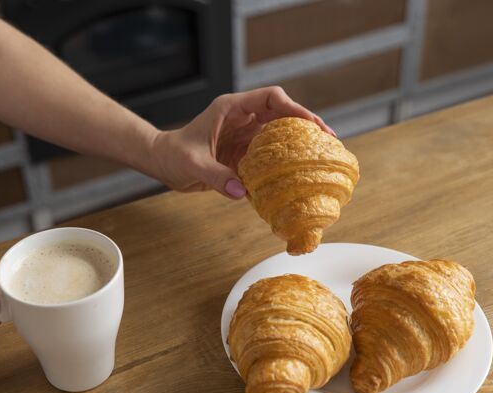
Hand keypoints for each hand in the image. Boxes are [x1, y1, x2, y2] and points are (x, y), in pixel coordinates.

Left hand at [149, 86, 334, 198]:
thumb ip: (216, 176)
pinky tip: (300, 173)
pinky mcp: (245, 153)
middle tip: (329, 140)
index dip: (293, 108)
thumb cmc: (173, 155)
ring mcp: (245, 135)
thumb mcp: (192, 164)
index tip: (311, 124)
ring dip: (300, 143)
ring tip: (323, 156)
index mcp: (231, 108)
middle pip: (283, 114)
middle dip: (307, 124)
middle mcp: (243, 118)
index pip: (270, 98)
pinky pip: (270, 155)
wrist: (163, 163)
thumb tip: (242, 192)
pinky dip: (285, 162)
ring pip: (280, 134)